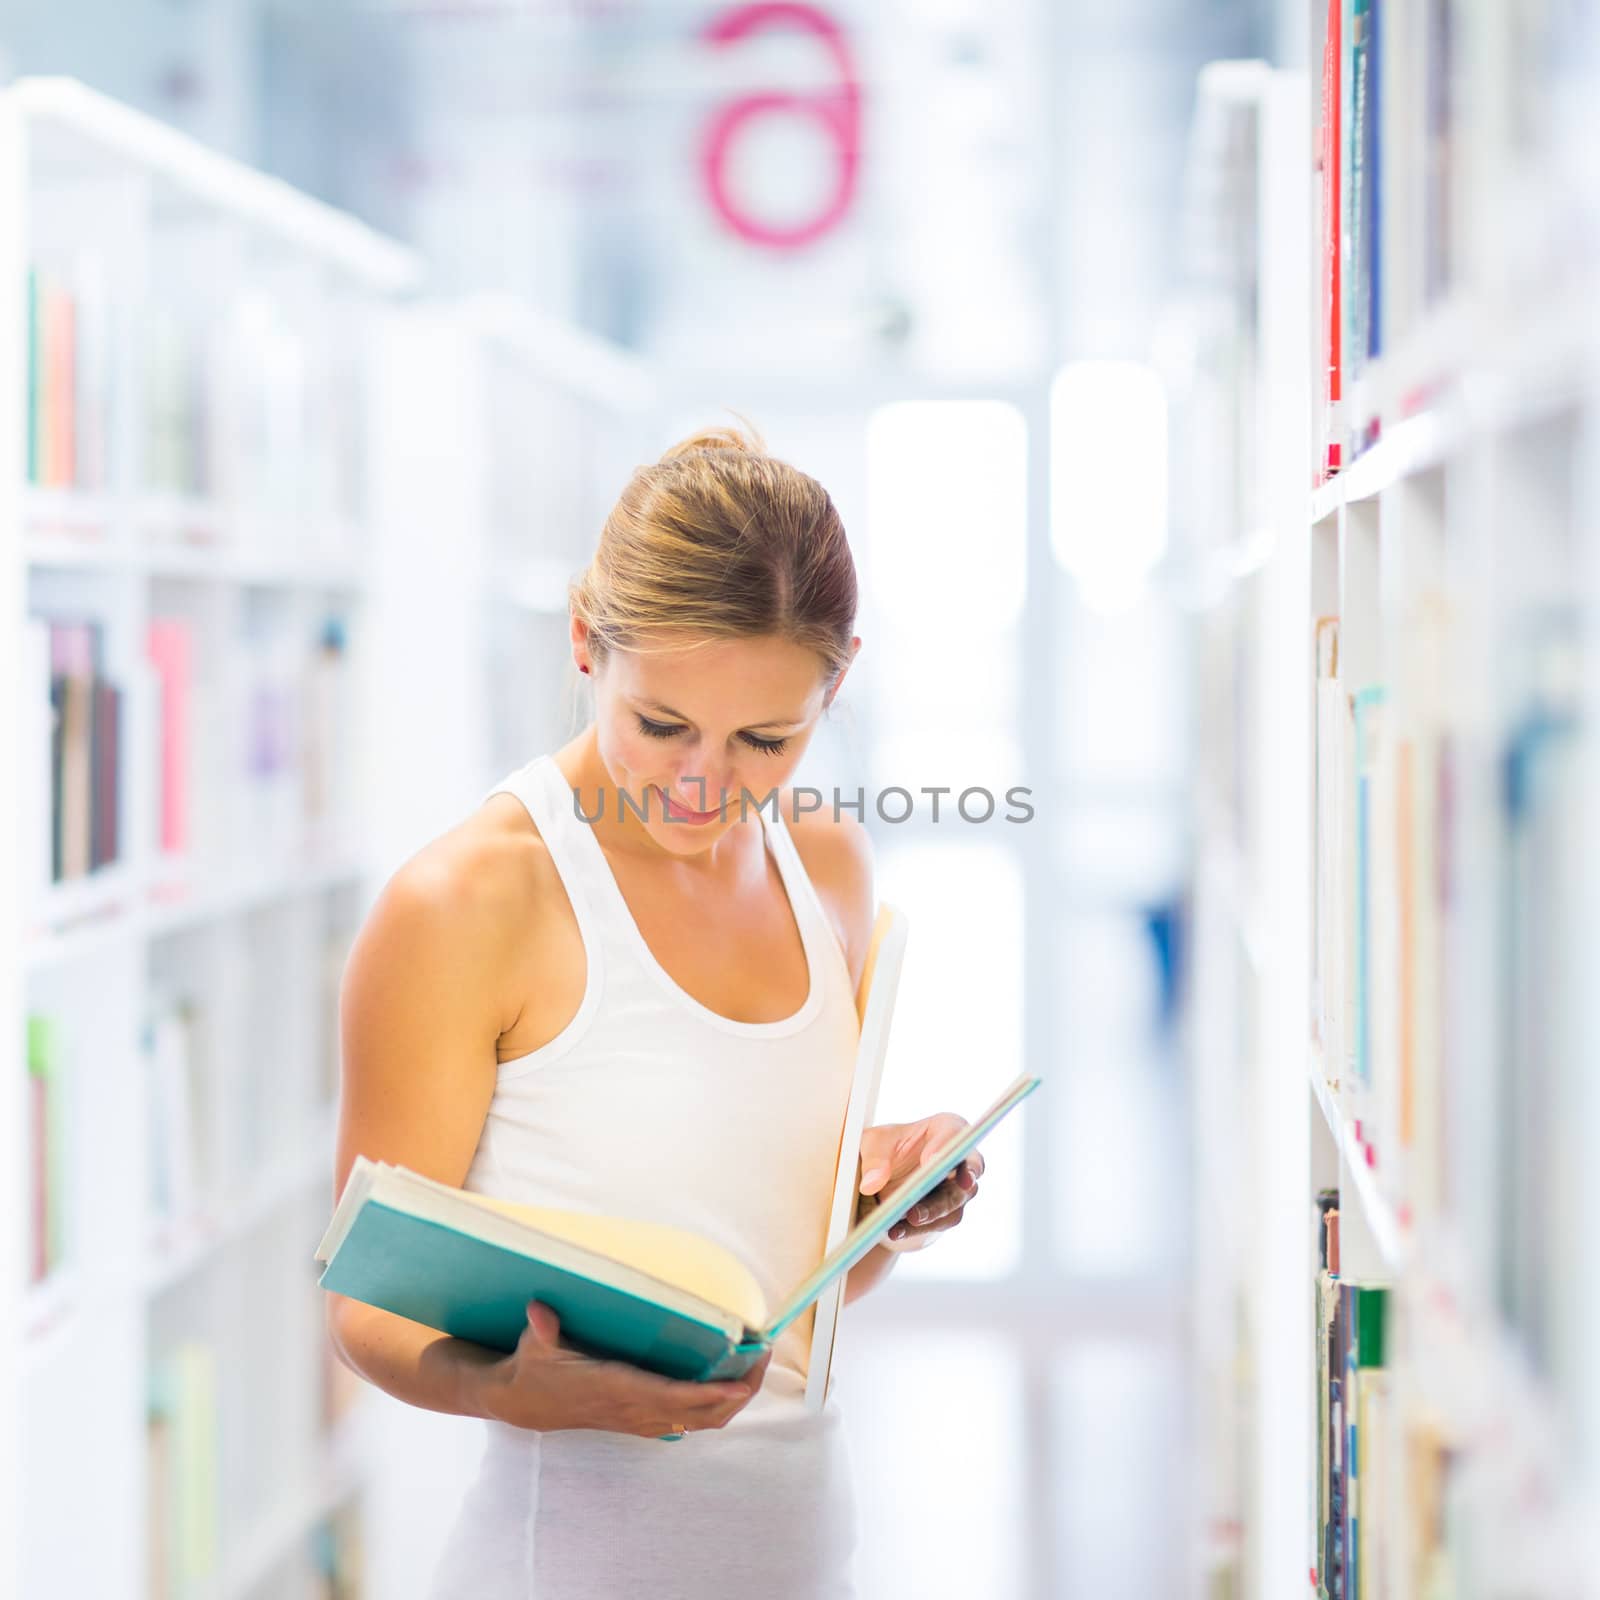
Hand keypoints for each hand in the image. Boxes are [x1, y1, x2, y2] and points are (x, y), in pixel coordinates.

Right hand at [482, 1301, 772, 1436]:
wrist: (524, 1401)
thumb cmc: (535, 1366)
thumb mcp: (534, 1345)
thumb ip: (541, 1329)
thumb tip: (538, 1310)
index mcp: (616, 1388)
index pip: (672, 1397)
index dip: (709, 1394)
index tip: (741, 1383)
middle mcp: (633, 1409)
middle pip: (700, 1413)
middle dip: (738, 1390)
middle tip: (763, 1355)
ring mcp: (639, 1418)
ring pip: (700, 1421)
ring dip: (732, 1400)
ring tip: (755, 1365)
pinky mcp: (640, 1420)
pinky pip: (689, 1421)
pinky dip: (715, 1407)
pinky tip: (730, 1385)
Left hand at [857, 1114, 984, 1252]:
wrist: (885, 1179)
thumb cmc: (886, 1149)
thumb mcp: (872, 1143)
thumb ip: (873, 1159)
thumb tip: (871, 1184)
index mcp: (947, 1129)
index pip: (956, 1134)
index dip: (946, 1148)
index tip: (931, 1161)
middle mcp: (960, 1160)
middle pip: (963, 1176)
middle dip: (943, 1192)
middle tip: (923, 1201)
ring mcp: (958, 1189)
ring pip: (953, 1205)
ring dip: (930, 1215)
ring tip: (905, 1220)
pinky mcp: (948, 1213)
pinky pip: (938, 1223)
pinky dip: (916, 1230)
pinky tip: (895, 1231)